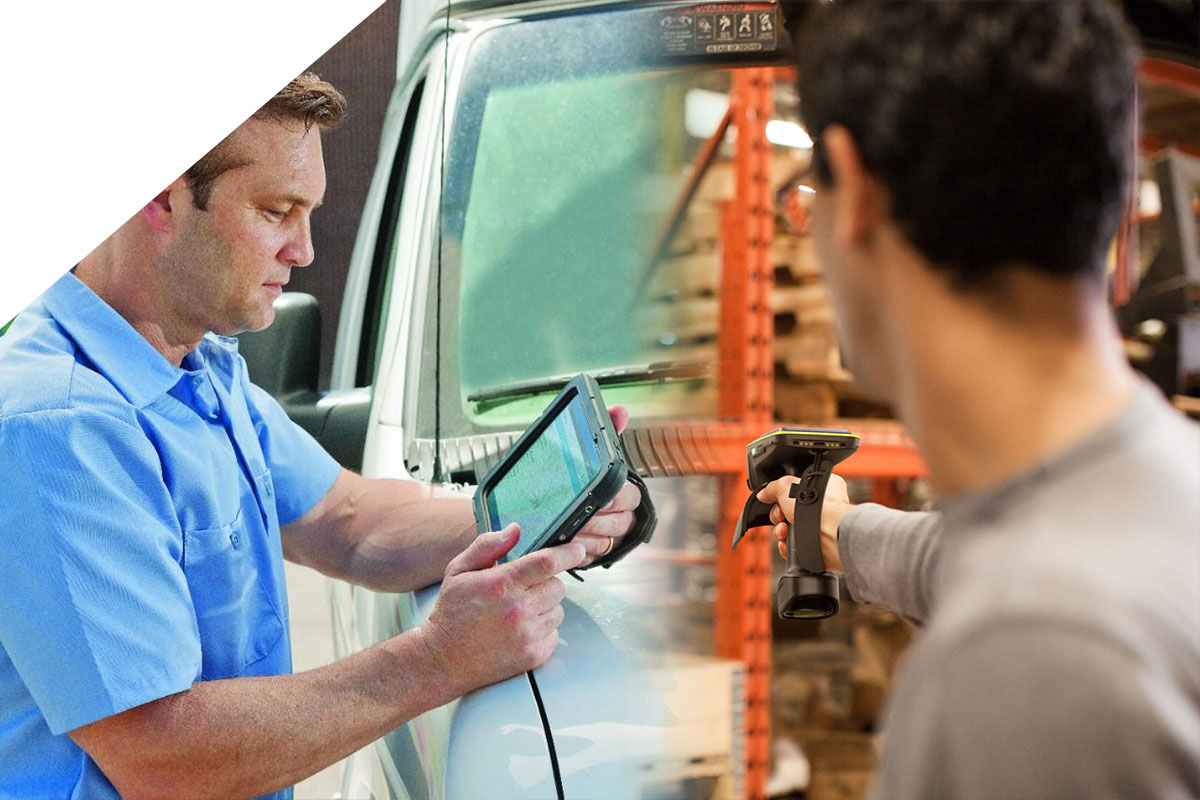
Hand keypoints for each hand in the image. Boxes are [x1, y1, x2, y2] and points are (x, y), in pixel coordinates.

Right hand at [422, 524, 585, 694]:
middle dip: (547, 583)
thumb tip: (514, 530)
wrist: (442, 660)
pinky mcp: (534, 656)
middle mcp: (518, 610)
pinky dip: (543, 629)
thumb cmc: (451, 614)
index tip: (577, 549)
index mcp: (501, 584)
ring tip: (519, 612)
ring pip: (558, 610)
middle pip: (558, 586)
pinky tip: (520, 629)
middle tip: (525, 589)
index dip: (568, 553)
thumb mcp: (459, 571)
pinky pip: (555, 634)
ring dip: (545, 607)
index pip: (547, 561)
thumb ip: (488, 546)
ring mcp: (527, 635)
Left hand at [574, 405, 640, 564]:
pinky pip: (591, 558)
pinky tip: (563, 544)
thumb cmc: (578, 477)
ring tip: (568, 530)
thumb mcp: (591, 455)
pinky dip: (578, 551)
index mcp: (624, 494)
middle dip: (599, 521)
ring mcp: (609, 539)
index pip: (630, 497)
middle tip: (581, 517)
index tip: (603, 499)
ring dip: (587, 537)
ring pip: (605, 542)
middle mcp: (621, 518)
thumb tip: (621, 410)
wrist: (552, 505)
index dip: (617, 499)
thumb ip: (607, 433)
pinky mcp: (594, 556)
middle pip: (619, 523)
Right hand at [756, 474, 853, 572]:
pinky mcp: (814, 545)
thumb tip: (763, 494)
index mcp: (821, 488)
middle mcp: (821, 508)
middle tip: (781, 516)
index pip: (795, 491)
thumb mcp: (787, 486)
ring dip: (780, 531)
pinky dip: (786, 546)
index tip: (775, 499)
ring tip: (784, 531)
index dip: (782, 496)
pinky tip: (787, 543)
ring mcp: (817, 527)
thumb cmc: (819, 508)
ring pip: (789, 530)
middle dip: (779, 516)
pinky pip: (792, 546)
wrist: (828, 535)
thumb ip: (772, 488)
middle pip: (788, 512)